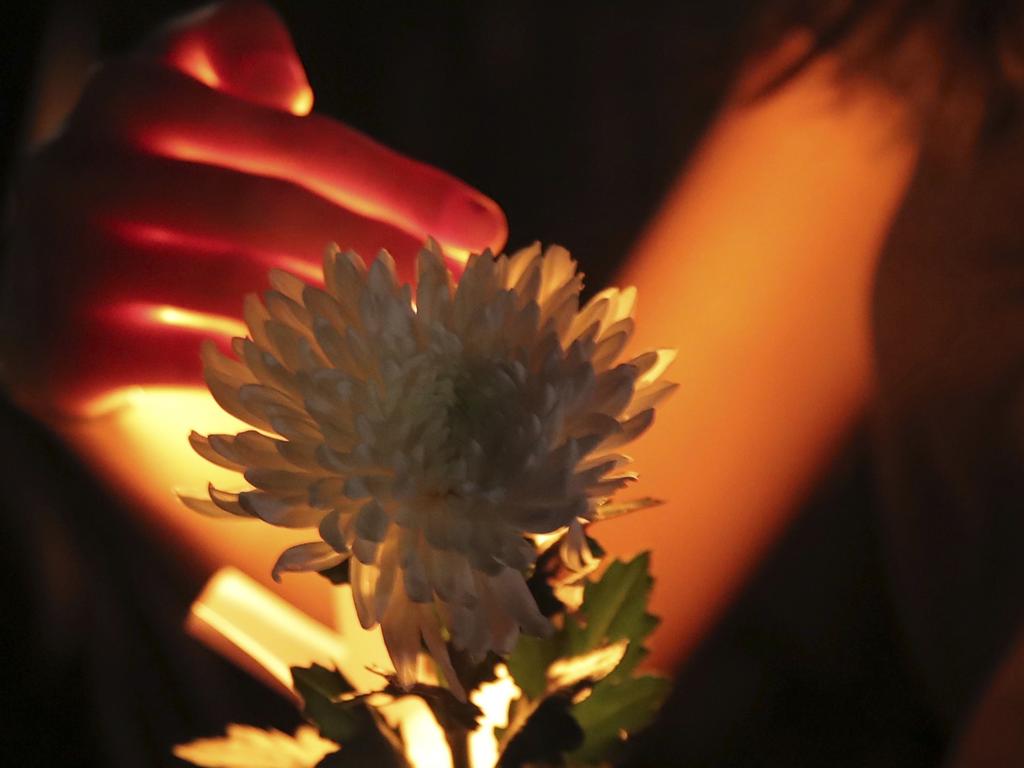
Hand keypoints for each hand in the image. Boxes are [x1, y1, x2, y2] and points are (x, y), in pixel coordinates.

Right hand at [2, 0, 505, 416]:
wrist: (53, 294)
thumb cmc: (165, 197)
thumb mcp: (190, 109)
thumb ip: (234, 61)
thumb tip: (288, 81)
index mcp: (131, 98)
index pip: (289, 136)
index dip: (394, 182)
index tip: (485, 229)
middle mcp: (78, 171)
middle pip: (267, 212)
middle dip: (383, 255)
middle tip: (467, 295)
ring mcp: (61, 266)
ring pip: (240, 292)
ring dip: (347, 320)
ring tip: (429, 339)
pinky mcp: (64, 354)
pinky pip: (202, 369)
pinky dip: (283, 379)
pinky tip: (355, 388)